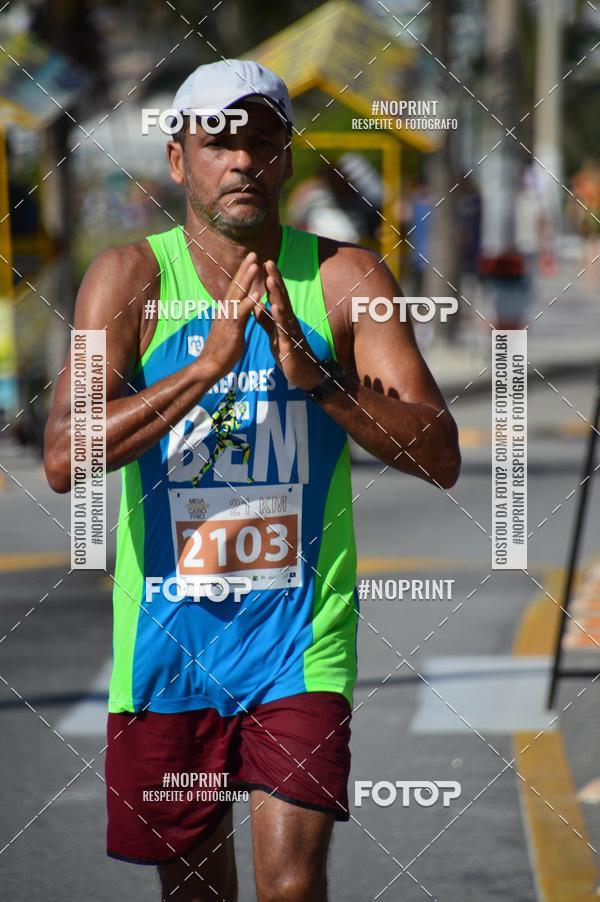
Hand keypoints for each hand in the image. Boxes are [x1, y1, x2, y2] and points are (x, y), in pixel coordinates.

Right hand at [199, 253, 259, 381]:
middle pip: (236, 285)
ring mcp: (228, 317)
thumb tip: (244, 309)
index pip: (236, 288)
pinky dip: (250, 300)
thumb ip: (238, 317)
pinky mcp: (232, 328)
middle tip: (253, 253)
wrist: (210, 366)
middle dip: (245, 268)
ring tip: (256, 264)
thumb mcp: (232, 329)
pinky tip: (258, 291)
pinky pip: (242, 312)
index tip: (252, 260)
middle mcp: (226, 310)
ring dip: (247, 279)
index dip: (243, 274)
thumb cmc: (222, 350)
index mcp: (227, 310)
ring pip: (238, 294)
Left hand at [253, 260, 322, 390]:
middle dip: (275, 279)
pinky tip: (275, 309)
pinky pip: (284, 330)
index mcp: (284, 318)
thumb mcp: (275, 334)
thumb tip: (258, 305)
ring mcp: (291, 332)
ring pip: (283, 310)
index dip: (271, 279)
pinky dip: (280, 319)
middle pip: (281, 297)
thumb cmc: (290, 353)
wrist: (304, 374)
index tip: (265, 262)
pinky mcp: (290, 345)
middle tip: (268, 261)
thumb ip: (267, 320)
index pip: (277, 296)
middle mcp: (289, 321)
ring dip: (277, 294)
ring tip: (270, 279)